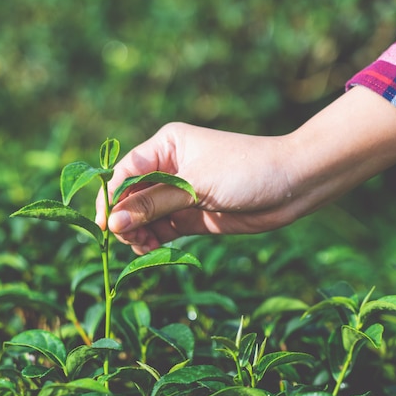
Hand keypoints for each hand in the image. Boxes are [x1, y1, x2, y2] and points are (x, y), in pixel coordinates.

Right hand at [96, 123, 296, 253]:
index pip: (126, 171)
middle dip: (125, 218)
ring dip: (138, 232)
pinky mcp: (191, 216)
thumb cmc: (244, 170)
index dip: (111, 196)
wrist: (292, 185)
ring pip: (144, 216)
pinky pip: (161, 229)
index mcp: (165, 146)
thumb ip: (153, 204)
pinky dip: (153, 240)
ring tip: (143, 246)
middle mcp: (168, 168)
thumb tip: (113, 222)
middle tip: (128, 239)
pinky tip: (151, 248)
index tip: (103, 223)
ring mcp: (179, 194)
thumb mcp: (195, 185)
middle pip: (131, 196)